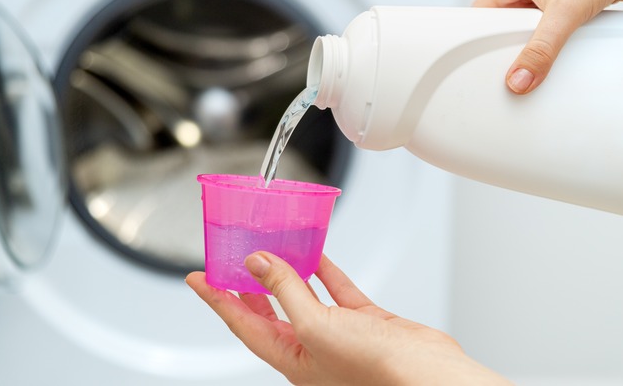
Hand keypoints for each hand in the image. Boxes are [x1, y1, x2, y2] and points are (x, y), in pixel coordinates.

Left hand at [187, 252, 511, 385]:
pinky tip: (316, 254)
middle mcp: (311, 348)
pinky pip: (336, 291)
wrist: (424, 374)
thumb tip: (258, 264)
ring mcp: (338, 334)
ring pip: (304, 296)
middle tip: (231, 261)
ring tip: (270, 248)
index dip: (218, 299)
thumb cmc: (372, 369)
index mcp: (292, 359)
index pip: (243, 324)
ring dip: (287, 272)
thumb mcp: (315, 327)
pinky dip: (325, 271)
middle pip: (269, 312)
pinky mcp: (364, 321)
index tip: (198, 278)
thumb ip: (286, 292)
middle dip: (248, 286)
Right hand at [474, 0, 622, 93]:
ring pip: (525, 33)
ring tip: (539, 59)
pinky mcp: (563, 6)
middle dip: (509, 51)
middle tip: (515, 68)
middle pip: (501, 30)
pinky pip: (547, 33)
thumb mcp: (564, 12)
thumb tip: (520, 78)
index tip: (485, 67)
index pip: (478, 19)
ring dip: (534, 48)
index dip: (479, 45)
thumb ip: (541, 50)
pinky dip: (552, 45)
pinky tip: (557, 53)